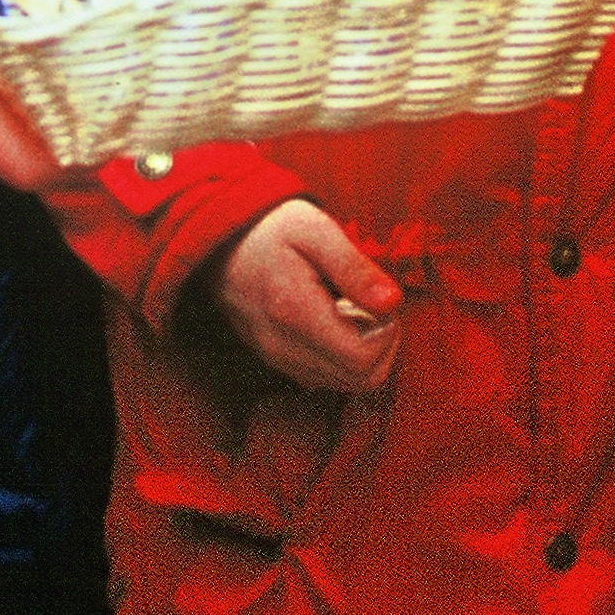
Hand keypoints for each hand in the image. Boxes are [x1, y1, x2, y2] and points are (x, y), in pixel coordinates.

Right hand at [212, 199, 402, 393]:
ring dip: (366, 352)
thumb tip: (394, 303)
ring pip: (346, 384)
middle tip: (375, 305)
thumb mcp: (315, 230)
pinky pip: (326, 378)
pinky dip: (344, 358)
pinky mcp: (277, 361)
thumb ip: (354, 268)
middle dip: (383, 345)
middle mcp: (283, 347)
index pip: (363, 358)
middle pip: (361, 379)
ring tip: (355, 309)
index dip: (388, 332)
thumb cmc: (272, 230)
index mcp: (294, 313)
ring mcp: (278, 358)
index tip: (381, 299)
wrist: (220, 243)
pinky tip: (338, 321)